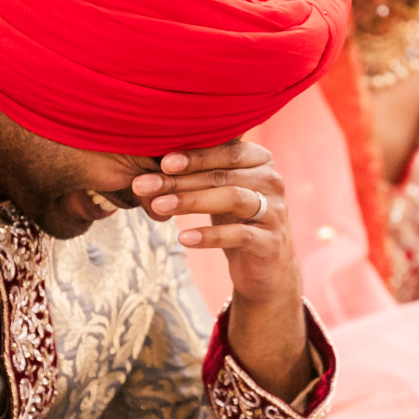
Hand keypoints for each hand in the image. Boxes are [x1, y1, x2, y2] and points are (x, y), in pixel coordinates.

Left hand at [132, 141, 310, 399]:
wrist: (265, 267)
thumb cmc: (235, 219)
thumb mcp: (220, 191)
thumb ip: (199, 171)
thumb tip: (152, 153)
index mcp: (259, 160)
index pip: (225, 151)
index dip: (193, 156)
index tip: (162, 162)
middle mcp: (272, 180)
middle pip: (222, 175)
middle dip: (180, 180)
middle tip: (144, 185)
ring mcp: (274, 211)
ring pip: (231, 198)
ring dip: (191, 201)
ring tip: (158, 207)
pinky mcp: (270, 241)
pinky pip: (238, 234)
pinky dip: (209, 235)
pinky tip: (183, 238)